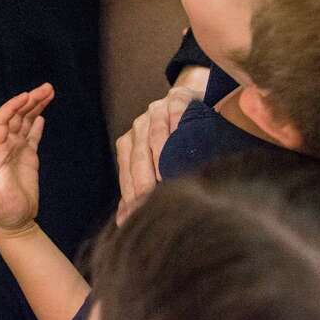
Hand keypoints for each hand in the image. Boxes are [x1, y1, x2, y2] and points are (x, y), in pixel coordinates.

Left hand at [0, 83, 54, 236]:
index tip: (26, 96)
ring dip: (36, 106)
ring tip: (50, 91)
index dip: (12, 107)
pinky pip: (32, 135)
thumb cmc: (0, 211)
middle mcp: (5, 147)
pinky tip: (42, 114)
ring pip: (25, 122)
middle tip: (46, 87)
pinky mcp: (28, 157)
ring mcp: (16, 151)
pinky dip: (37, 123)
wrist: (13, 221)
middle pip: (16, 116)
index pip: (2, 122)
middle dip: (29, 100)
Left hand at [114, 66, 207, 225]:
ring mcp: (156, 110)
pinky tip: (182, 141)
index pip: (127, 173)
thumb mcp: (159, 164)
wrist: (194, 104)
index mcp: (130, 144)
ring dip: (159, 157)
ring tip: (166, 179)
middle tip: (151, 204)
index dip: (131, 196)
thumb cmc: (178, 143)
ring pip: (154, 135)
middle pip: (139, 157)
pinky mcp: (176, 98)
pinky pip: (174, 112)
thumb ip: (142, 188)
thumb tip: (124, 221)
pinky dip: (176, 126)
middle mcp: (138, 126)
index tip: (135, 218)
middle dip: (144, 183)